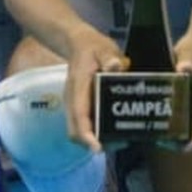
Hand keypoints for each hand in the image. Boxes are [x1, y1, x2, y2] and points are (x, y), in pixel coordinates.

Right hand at [64, 26, 128, 152]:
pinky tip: (114, 131)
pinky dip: (96, 133)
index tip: (97, 147)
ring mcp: (75, 106)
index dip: (86, 135)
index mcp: (77, 89)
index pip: (78, 116)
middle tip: (117, 144)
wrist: (79, 44)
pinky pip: (85, 125)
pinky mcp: (80, 107)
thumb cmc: (92, 47)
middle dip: (93, 143)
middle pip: (75, 132)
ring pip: (79, 131)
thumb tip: (115, 66)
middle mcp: (73, 102)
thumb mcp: (103, 48)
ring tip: (119, 141)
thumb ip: (109, 56)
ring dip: (95, 140)